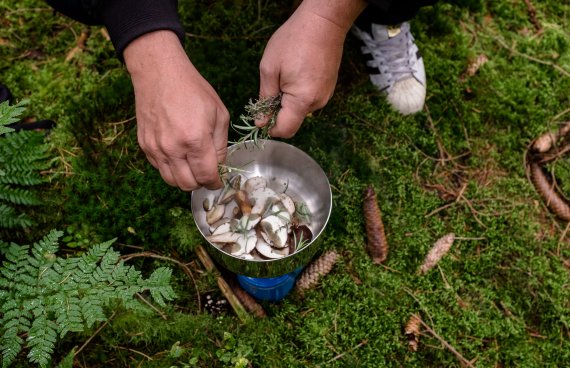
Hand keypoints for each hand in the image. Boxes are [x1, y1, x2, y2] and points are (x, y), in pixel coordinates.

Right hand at [124, 31, 228, 190]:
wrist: (160, 73)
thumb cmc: (193, 90)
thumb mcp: (219, 114)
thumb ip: (221, 144)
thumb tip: (219, 165)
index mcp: (195, 140)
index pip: (206, 176)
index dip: (215, 182)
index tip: (218, 180)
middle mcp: (173, 148)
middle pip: (188, 184)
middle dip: (200, 182)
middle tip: (206, 173)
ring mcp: (156, 148)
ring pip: (171, 181)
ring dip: (184, 178)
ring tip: (193, 166)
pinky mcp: (144, 145)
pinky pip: (159, 168)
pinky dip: (171, 168)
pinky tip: (179, 154)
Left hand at [257, 0, 365, 136]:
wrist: (323, 22)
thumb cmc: (293, 40)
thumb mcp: (269, 68)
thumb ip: (265, 98)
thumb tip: (261, 122)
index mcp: (302, 100)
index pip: (285, 130)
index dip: (270, 128)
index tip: (261, 115)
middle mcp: (317, 103)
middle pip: (293, 120)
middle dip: (278, 111)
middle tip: (272, 86)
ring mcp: (325, 96)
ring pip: (300, 109)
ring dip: (288, 100)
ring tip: (286, 75)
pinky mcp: (328, 88)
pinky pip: (309, 99)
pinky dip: (298, 93)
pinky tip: (296, 73)